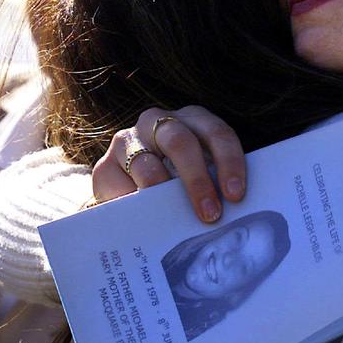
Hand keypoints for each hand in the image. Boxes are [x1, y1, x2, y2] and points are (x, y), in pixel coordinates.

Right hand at [91, 106, 245, 222]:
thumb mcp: (201, 175)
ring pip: (147, 165)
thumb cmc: (178, 183)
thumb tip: (237, 212)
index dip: (230, 163)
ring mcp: (128, 141)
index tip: (236, 196)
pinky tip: (146, 222)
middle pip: (180, 143)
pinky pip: (121, 187)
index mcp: (192, 120)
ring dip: (164, 195)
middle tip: (211, 214)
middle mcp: (158, 122)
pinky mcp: (105, 166)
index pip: (216, 133)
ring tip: (176, 222)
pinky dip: (135, 205)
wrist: (131, 190)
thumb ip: (216, 183)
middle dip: (198, 181)